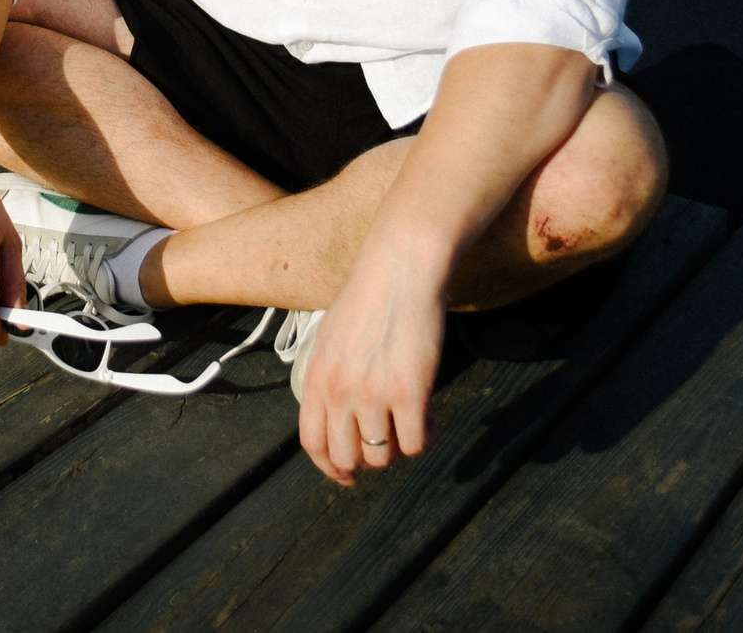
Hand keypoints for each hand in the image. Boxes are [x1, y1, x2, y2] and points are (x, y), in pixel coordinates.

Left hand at [296, 244, 444, 484]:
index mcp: (317, 377)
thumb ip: (331, 377)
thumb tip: (342, 414)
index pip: (311, 442)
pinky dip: (425, 437)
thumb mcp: (332, 338)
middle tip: (388, 444)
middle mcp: (339, 391)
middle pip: (345, 458)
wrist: (400, 268)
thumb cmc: (371, 297)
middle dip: (367, 461)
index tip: (347, 474)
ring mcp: (372, 395)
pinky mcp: (408, 393)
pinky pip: (415, 444)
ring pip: (382, 457)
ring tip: (413, 421)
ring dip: (399, 448)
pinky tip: (431, 416)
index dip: (329, 467)